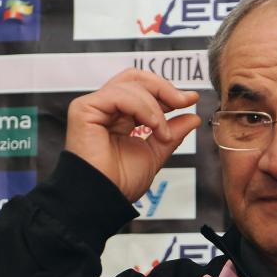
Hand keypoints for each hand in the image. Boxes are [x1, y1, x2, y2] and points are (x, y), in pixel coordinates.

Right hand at [66, 69, 201, 200]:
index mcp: (118, 116)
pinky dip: (143, 108)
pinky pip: (120, 95)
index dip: (167, 91)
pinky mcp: (84, 109)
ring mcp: (93, 106)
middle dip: (163, 88)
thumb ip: (171, 134)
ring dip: (155, 107)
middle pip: (135, 78)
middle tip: (183, 101)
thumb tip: (192, 117)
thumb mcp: (155, 153)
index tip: (191, 100)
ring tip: (163, 132)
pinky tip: (153, 127)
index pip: (142, 89)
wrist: (104, 198)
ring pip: (131, 85)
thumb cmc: (120, 182)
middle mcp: (105, 108)